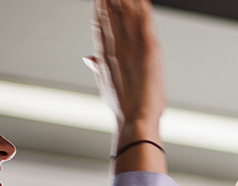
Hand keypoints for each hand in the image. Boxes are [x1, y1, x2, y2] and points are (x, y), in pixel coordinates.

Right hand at [86, 0, 164, 143]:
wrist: (135, 121)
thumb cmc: (124, 109)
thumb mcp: (106, 85)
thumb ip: (98, 67)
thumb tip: (87, 57)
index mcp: (106, 56)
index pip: (100, 25)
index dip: (98, 8)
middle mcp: (117, 48)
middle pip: (110, 14)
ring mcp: (131, 47)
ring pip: (125, 13)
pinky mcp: (150, 49)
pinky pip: (146, 21)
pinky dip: (143, 6)